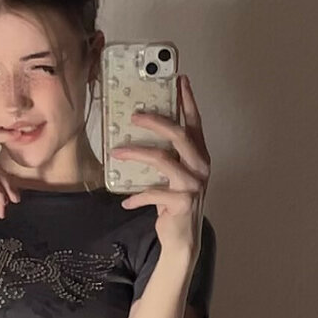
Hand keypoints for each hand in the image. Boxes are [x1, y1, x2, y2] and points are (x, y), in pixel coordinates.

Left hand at [111, 74, 210, 255]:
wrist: (182, 238)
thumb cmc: (174, 202)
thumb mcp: (173, 174)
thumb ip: (166, 154)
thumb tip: (138, 130)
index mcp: (199, 155)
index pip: (195, 122)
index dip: (188, 100)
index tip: (179, 79)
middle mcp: (200, 167)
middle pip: (179, 134)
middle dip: (156, 121)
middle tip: (134, 115)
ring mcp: (193, 185)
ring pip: (163, 159)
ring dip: (136, 153)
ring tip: (117, 151)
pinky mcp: (182, 202)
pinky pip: (154, 192)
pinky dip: (137, 196)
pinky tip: (126, 201)